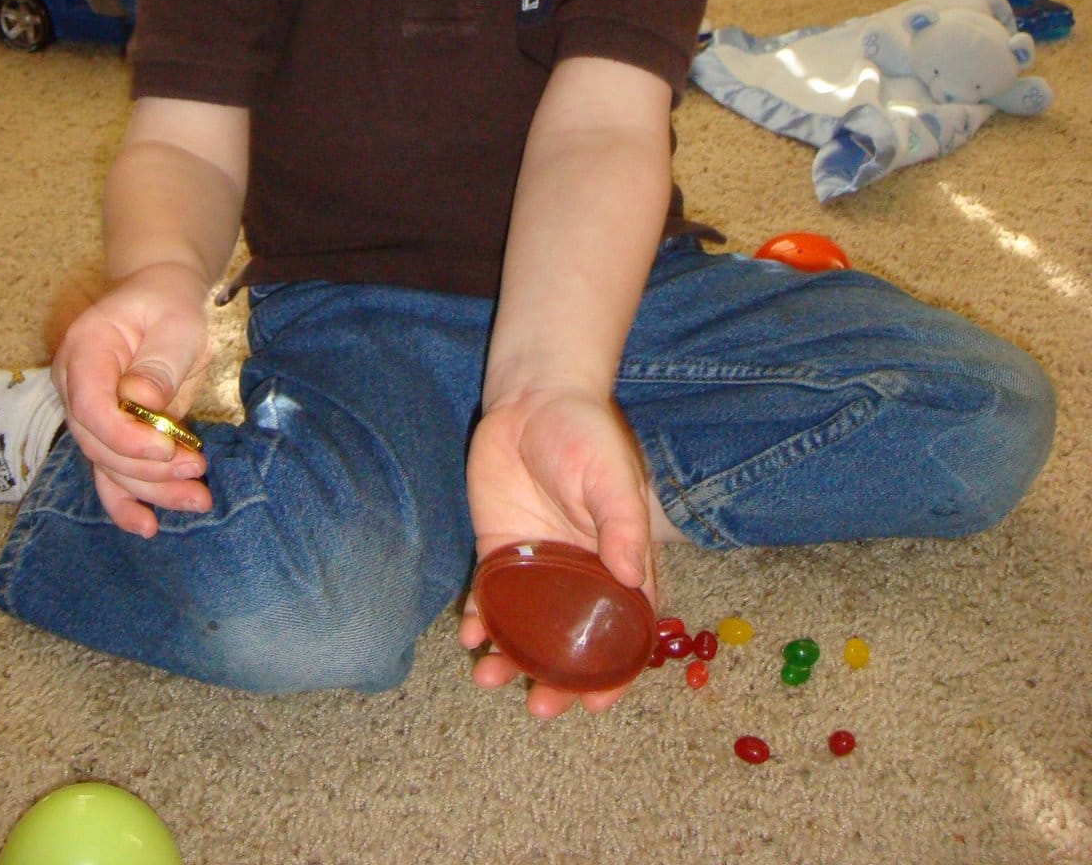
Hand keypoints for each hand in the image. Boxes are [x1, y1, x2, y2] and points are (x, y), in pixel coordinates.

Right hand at [50, 262, 213, 537]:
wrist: (161, 299)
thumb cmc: (168, 304)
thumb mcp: (175, 322)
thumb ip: (158, 363)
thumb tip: (141, 402)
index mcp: (85, 350)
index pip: (90, 406)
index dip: (124, 435)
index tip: (167, 446)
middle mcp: (76, 387)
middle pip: (98, 443)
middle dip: (147, 466)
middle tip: (197, 468)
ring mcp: (89, 414)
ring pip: (108, 466)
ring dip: (150, 490)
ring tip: (197, 500)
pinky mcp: (109, 434)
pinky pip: (110, 474)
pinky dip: (128, 502)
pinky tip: (148, 526)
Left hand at [459, 388, 656, 718]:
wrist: (531, 396)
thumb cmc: (585, 432)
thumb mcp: (613, 475)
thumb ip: (622, 524)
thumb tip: (632, 578)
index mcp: (619, 559)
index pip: (624, 626)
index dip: (614, 669)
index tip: (597, 704)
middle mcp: (580, 570)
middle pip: (572, 637)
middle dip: (556, 678)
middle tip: (540, 706)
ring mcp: (539, 563)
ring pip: (528, 625)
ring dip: (513, 657)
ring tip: (491, 677)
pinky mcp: (500, 547)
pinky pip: (492, 595)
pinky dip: (482, 620)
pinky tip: (470, 636)